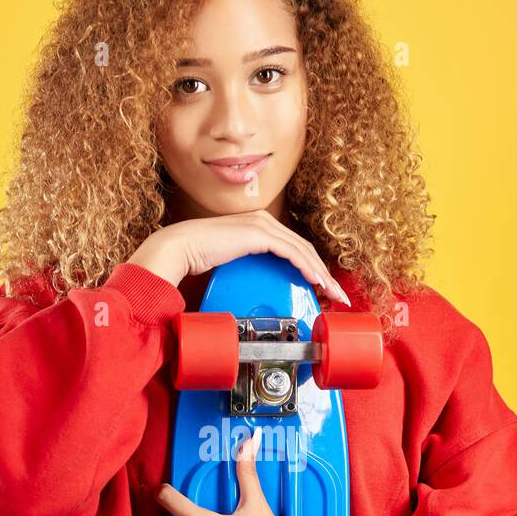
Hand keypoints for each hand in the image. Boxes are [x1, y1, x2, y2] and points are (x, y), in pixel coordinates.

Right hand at [129, 210, 350, 305]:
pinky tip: (315, 281)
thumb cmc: (197, 257)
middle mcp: (264, 221)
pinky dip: (306, 267)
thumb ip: (246, 267)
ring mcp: (262, 225)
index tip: (322, 287)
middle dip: (323, 273)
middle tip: (336, 294)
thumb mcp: (229, 262)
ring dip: (320, 273)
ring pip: (302, 250)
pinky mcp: (258, 233)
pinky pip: (291, 252)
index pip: (294, 247)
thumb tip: (255, 286)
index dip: (312, 266)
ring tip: (332, 293)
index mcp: (258, 226)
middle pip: (304, 248)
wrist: (179, 248)